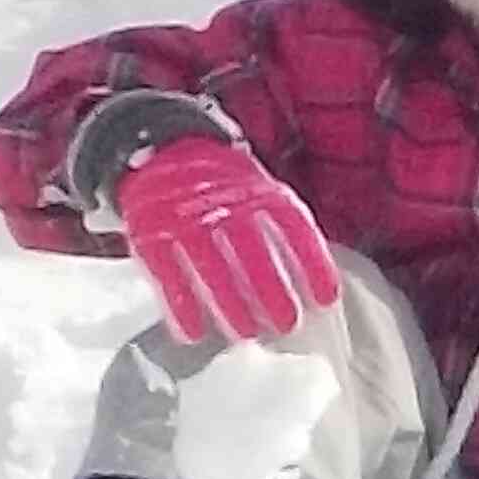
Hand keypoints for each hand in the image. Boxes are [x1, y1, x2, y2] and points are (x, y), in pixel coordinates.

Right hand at [114, 139, 340, 343]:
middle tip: (287, 323)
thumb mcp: (254, 182)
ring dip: (231, 305)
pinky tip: (194, 332)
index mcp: (254, 189)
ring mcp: (185, 219)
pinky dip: (181, 306)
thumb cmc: (217, 175)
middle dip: (272, 292)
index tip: (326, 295)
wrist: (160, 145)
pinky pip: (168, 274)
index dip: (312, 263)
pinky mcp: (151, 233)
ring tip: (246, 332)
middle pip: (253, 254)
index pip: (292, 227)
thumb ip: (277, 216)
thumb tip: (311, 263)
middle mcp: (222, 204)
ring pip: (212, 268)